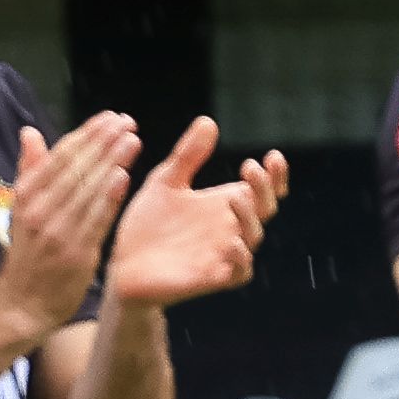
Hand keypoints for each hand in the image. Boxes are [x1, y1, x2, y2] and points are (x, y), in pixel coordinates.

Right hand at [0, 113, 143, 341]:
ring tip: (132, 138)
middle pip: (75, 168)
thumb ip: (30, 170)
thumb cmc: (28, 254)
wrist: (22, 303)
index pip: (59, 157)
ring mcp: (57, 230)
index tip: (110, 117)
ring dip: (110, 161)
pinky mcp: (75, 251)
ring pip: (86, 189)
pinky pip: (94, 220)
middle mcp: (40, 209)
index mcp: (26, 195)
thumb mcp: (22, 208)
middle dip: (102, 142)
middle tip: (127, 121)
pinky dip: (107, 196)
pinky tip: (123, 176)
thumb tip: (30, 132)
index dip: (86, 135)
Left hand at [97, 116, 285, 311]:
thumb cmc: (148, 226)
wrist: (124, 267)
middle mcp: (232, 228)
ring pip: (253, 236)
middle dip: (264, 189)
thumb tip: (209, 121)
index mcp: (226, 205)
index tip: (272, 156)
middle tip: (250, 167)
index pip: (263, 190)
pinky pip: (239, 270)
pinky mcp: (213, 277)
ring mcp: (225, 254)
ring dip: (249, 217)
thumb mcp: (166, 182)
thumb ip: (188, 156)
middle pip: (265, 208)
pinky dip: (240, 257)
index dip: (275, 176)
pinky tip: (232, 242)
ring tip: (236, 198)